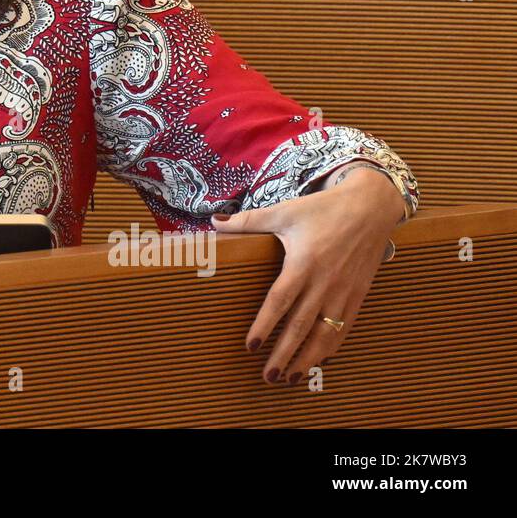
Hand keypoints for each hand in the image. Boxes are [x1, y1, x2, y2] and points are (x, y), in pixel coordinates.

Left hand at [210, 167, 405, 384]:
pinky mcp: (358, 295)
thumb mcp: (284, 211)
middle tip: (269, 376)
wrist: (370, 207)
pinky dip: (331, 347)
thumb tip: (214, 221)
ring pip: (325, 334)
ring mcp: (344, 292)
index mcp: (303, 263)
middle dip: (284, 354)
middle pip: (301, 326)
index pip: (279, 302)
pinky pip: (344, 328)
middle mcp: (324, 282)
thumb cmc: (323, 209)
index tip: (251, 346)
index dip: (265, 325)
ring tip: (291, 378)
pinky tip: (320, 362)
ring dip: (308, 359)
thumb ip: (248, 221)